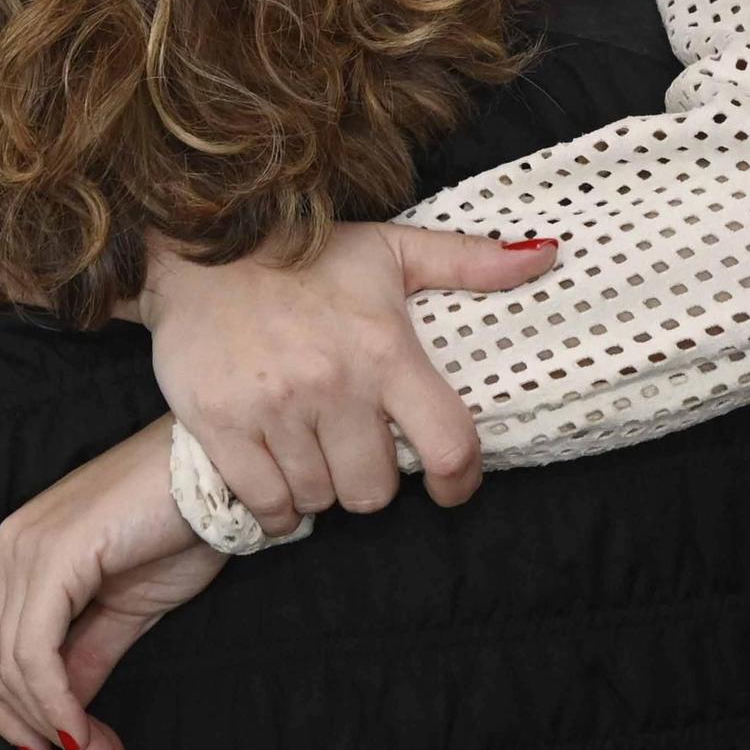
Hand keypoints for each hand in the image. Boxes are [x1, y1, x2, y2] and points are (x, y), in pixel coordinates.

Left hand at [0, 418, 224, 749]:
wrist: (224, 473)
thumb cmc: (184, 526)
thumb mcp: (129, 607)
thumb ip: (88, 655)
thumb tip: (65, 720)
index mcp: (23, 551)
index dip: (14, 711)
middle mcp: (12, 544)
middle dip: (33, 727)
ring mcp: (27, 545)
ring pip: (9, 663)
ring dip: (50, 723)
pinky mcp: (54, 553)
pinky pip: (35, 650)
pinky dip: (54, 702)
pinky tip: (83, 730)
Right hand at [141, 223, 558, 538]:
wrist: (200, 245)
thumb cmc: (307, 253)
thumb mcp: (392, 248)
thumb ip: (469, 261)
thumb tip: (549, 256)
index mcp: (384, 347)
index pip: (448, 444)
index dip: (459, 481)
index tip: (450, 486)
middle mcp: (333, 383)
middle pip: (375, 492)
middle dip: (372, 479)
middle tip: (356, 444)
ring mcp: (274, 408)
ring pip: (320, 499)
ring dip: (321, 485)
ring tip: (312, 445)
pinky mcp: (220, 425)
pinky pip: (265, 504)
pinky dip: (276, 503)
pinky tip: (278, 470)